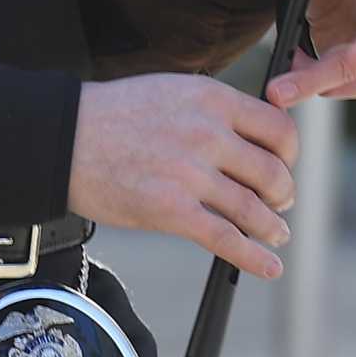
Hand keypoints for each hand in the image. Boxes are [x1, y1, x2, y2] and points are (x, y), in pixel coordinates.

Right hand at [67, 72, 297, 278]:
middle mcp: (207, 133)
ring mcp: (190, 173)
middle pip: (274, 173)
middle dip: (283, 196)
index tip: (283, 166)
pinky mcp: (172, 211)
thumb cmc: (116, 114)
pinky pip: (228, 240)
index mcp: (210, 98)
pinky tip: (268, 266)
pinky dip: (255, 257)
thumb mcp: (172, 90)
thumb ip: (213, 109)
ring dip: (272, 228)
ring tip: (274, 233)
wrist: (66, 136)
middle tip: (279, 204)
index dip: (289, 155)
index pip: (279, 129)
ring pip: (255, 210)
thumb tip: (252, 134)